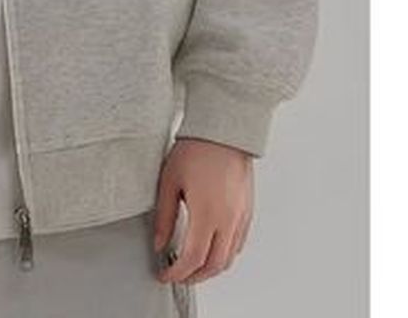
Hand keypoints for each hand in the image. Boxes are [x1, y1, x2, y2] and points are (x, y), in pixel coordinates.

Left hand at [153, 137, 253, 284]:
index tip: (164, 275)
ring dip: (210, 268)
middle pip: (214, 265)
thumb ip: (164, 217)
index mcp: (207, 214)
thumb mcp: (169, 182)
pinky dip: (224, 254)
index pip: (193, 259)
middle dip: (194, 277)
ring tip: (191, 264)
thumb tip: (160, 243)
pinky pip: (238, 243)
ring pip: (229, 258)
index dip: (177, 273)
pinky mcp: (247, 211)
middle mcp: (228, 220)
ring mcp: (241, 217)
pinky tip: (210, 247)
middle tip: (177, 275)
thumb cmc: (196, 150)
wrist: (223, 131)